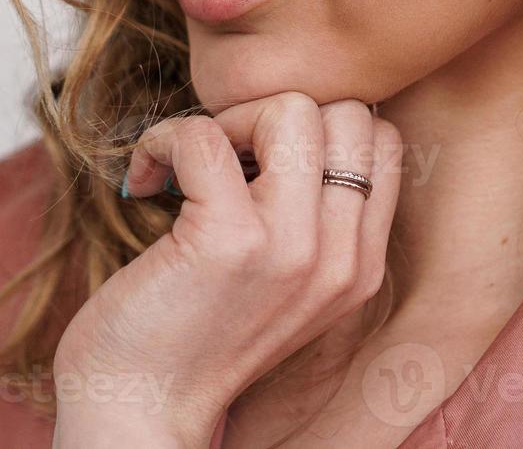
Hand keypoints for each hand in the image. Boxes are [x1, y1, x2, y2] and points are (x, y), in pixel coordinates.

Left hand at [51, 94, 403, 447]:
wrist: (138, 414)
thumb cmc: (190, 335)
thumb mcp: (281, 280)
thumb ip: (308, 217)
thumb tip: (283, 117)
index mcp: (359, 265)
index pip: (383, 140)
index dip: (317, 127)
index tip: (255, 160)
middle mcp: (340, 258)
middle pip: (349, 113)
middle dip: (274, 111)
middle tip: (220, 156)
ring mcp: (291, 249)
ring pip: (293, 109)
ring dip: (227, 119)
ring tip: (188, 165)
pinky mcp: (229, 241)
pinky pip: (204, 137)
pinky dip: (163, 140)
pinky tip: (143, 180)